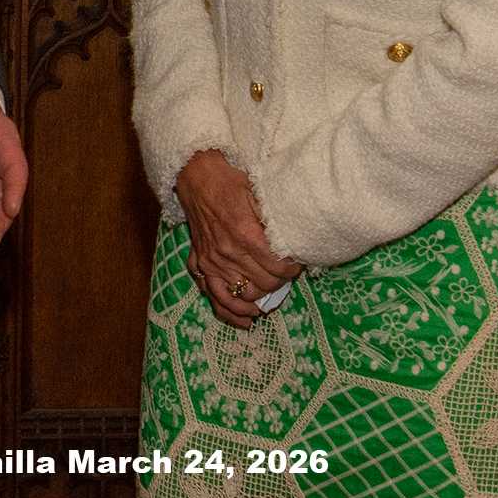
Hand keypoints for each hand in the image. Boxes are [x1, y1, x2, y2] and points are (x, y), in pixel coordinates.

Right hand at [175, 149, 300, 327]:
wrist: (198, 177)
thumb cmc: (232, 183)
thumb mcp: (259, 194)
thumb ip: (276, 219)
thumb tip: (299, 238)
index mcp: (246, 235)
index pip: (278, 269)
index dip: (293, 270)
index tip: (297, 265)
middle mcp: (229, 253)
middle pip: (265, 285)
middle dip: (280, 283)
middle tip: (285, 275)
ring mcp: (212, 262)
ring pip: (244, 296)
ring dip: (261, 299)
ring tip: (271, 298)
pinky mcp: (200, 265)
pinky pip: (216, 298)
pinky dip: (231, 313)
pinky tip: (247, 319)